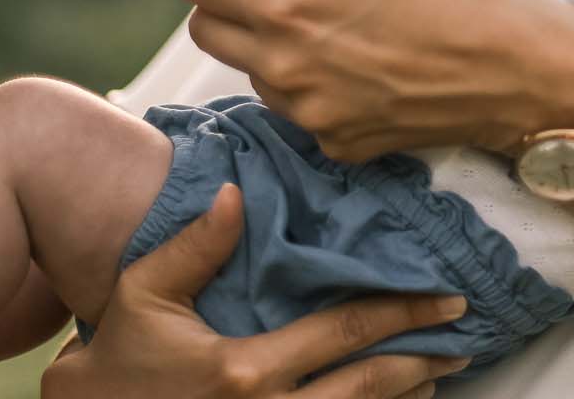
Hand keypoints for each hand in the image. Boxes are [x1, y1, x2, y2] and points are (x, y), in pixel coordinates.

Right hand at [42, 184, 468, 398]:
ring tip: (438, 376)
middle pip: (368, 387)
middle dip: (421, 361)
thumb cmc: (110, 367)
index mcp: (245, 371)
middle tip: (463, 339)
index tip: (446, 298)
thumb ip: (194, 247)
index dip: (403, 313)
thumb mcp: (140, 297)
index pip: (346, 334)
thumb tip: (237, 194)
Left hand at [177, 0, 573, 159]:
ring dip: (269, 38)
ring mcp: (313, 116)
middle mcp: (289, 72)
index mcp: (291, 10)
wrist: (523, 70)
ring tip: (329, 14)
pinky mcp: (340, 144)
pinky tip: (359, 54)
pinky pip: (298, 106)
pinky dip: (310, 77)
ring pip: (252, 70)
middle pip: (206, 33)